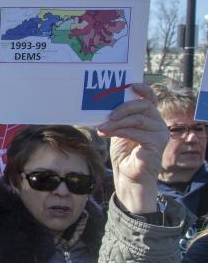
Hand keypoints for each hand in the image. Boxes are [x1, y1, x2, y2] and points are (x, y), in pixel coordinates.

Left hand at [96, 82, 166, 213]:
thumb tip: (102, 104)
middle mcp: (158, 123)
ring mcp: (159, 133)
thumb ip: (117, 118)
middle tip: (107, 115)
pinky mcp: (156, 144)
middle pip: (143, 105)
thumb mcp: (118, 131)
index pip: (150, 98)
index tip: (129, 85)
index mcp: (149, 117)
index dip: (142, 89)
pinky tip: (107, 134)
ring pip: (138, 119)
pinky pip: (137, 132)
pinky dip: (120, 131)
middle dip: (123, 108)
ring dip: (117, 123)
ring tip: (102, 129)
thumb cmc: (124, 154)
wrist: (128, 177)